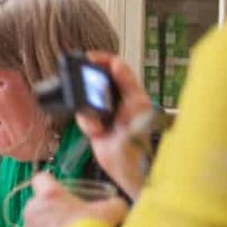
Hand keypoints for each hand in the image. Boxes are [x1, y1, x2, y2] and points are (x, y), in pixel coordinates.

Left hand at [22, 172, 127, 226]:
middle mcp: (32, 209)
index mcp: (49, 195)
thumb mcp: (111, 211)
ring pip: (35, 225)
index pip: (40, 179)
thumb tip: (116, 206)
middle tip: (68, 221)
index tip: (60, 193)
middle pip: (38, 204)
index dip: (50, 184)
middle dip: (50, 210)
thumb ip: (112, 204)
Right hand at [77, 52, 153, 199]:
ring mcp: (105, 115)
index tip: (88, 58)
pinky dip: (87, 123)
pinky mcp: (95, 129)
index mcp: (131, 93)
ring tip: (99, 123)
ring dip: (89, 111)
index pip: (115, 68)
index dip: (101, 60)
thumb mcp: (137, 104)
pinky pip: (83, 118)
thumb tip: (115, 63)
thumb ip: (126, 81)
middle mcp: (118, 102)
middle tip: (85, 92)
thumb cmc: (143, 137)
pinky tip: (97, 131)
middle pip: (97, 83)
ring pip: (86, 101)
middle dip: (89, 88)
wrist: (135, 168)